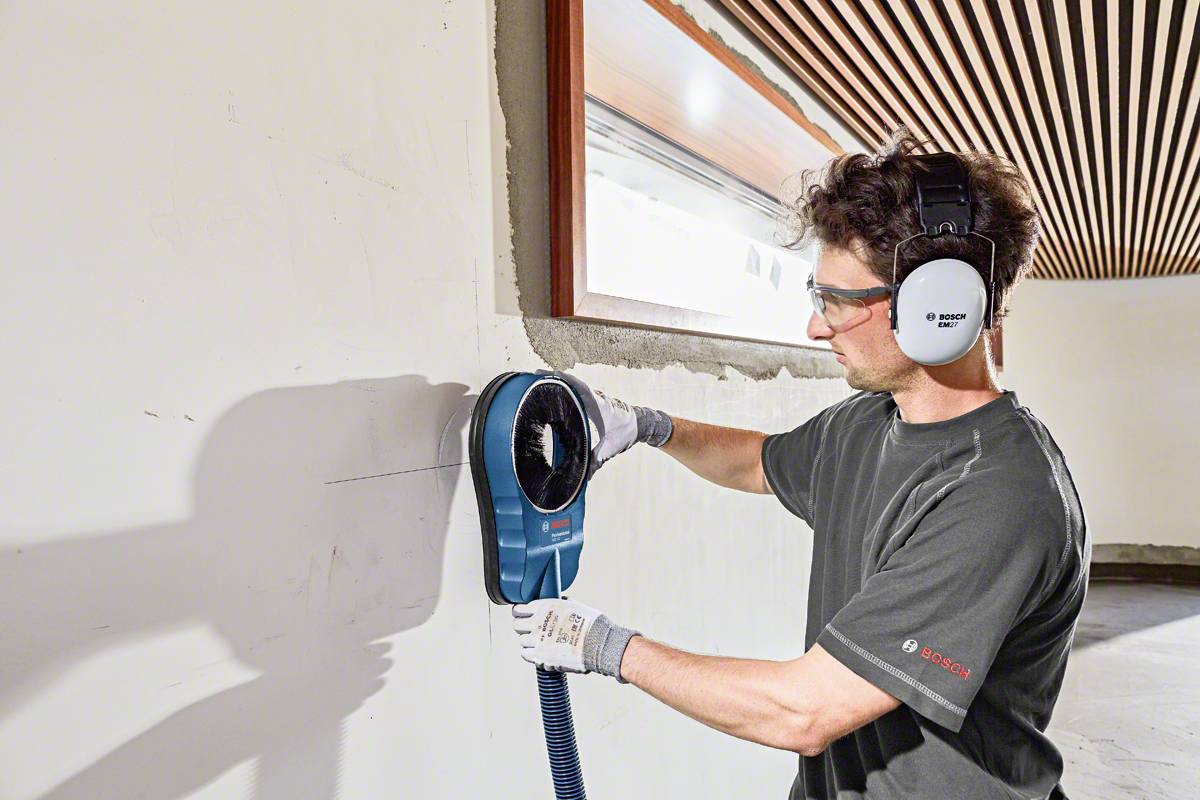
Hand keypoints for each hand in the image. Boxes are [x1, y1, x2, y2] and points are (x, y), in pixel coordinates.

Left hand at [512, 597, 639, 682]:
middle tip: (530, 630)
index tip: (522, 615)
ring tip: (539, 643)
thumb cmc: (590, 624)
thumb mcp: (574, 605)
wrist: (598, 643)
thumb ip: (561, 604)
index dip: (519, 613)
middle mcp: (536, 623)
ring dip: (529, 642)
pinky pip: (527, 654)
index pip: (519, 609)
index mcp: (543, 607)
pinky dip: (532, 654)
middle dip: (522, 627)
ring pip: (522, 641)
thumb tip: (560, 602)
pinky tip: (540, 652)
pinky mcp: (540, 656)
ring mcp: (537, 641)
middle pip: (517, 626)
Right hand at [534, 370, 670, 478]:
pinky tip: (554, 397)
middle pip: (570, 383)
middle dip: (552, 379)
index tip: (544, 374)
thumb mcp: (611, 448)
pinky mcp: (592, 403)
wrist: (640, 426)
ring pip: (572, 387)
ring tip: (538, 383)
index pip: (577, 386)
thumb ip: (597, 460)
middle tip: (533, 377)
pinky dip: (566, 391)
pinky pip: (577, 394)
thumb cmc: (627, 433)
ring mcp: (592, 399)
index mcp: (597, 403)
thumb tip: (584, 477)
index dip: (561, 379)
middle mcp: (593, 397)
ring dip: (558, 384)